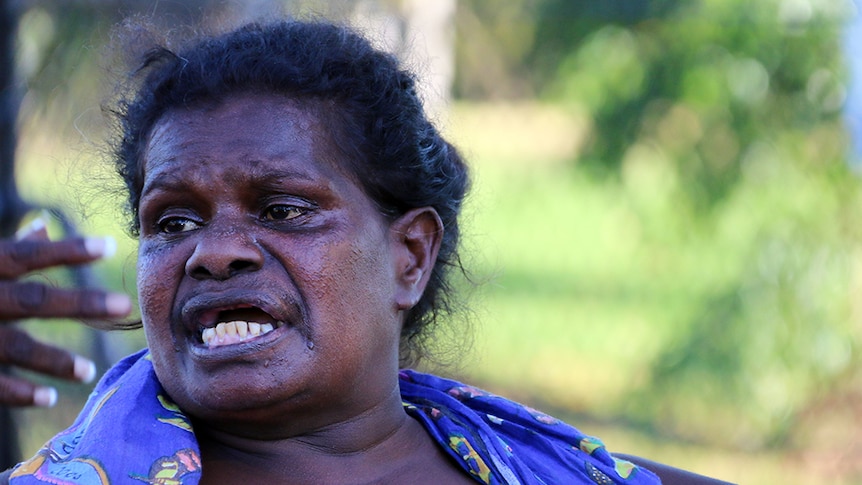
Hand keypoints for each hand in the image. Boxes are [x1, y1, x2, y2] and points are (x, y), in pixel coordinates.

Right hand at [0, 217, 131, 406]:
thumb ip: (5, 247)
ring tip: (88, 372)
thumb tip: (44, 226)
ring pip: (17, 348)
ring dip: (56, 361)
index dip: (68, 250)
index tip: (110, 246)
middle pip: (34, 300)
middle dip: (81, 304)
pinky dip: (19, 392)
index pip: (28, 254)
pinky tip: (48, 397)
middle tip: (124, 305)